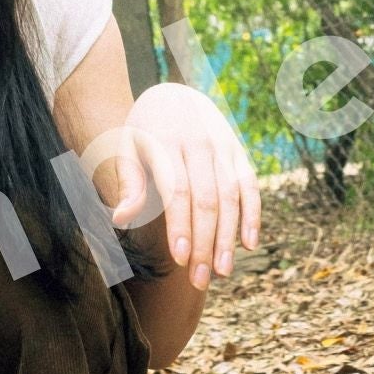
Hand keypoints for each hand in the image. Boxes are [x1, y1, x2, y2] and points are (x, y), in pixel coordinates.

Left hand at [103, 84, 261, 290]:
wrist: (175, 93)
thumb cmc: (144, 130)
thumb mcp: (126, 147)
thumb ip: (128, 182)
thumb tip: (120, 220)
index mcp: (166, 141)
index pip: (178, 189)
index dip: (181, 225)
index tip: (179, 259)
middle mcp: (199, 143)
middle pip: (207, 199)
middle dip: (205, 242)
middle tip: (200, 280)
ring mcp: (223, 147)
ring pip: (231, 196)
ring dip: (229, 236)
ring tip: (223, 272)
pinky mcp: (239, 152)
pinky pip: (250, 185)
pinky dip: (253, 215)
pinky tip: (249, 244)